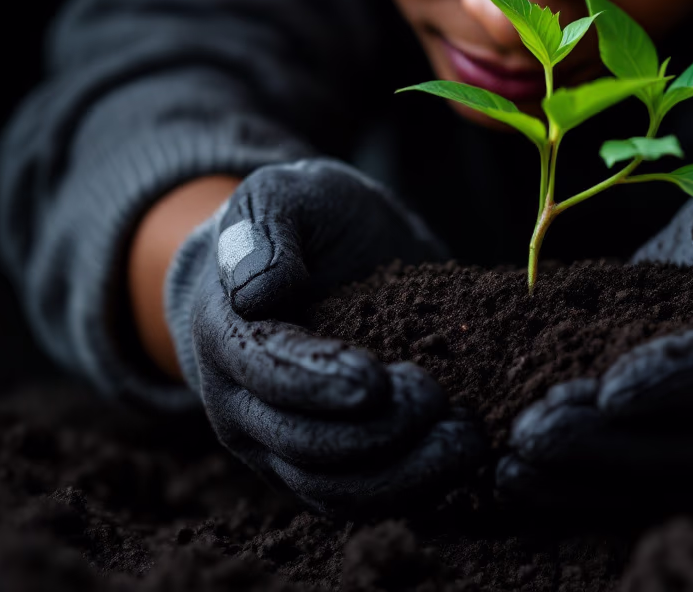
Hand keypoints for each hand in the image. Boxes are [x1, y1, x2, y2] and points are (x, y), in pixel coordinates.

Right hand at [167, 158, 485, 512]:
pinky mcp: (323, 469)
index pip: (265, 372)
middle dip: (374, 434)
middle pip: (300, 445)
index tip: (375, 380)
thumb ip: (264, 225)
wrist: (315, 257)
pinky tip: (462, 461)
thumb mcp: (282, 192)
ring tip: (465, 441)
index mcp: (226, 335)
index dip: (317, 383)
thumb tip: (257, 288)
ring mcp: (279, 447)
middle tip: (439, 402)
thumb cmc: (300, 221)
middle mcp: (241, 406)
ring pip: (333, 490)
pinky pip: (361, 500)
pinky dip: (413, 491)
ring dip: (402, 476)